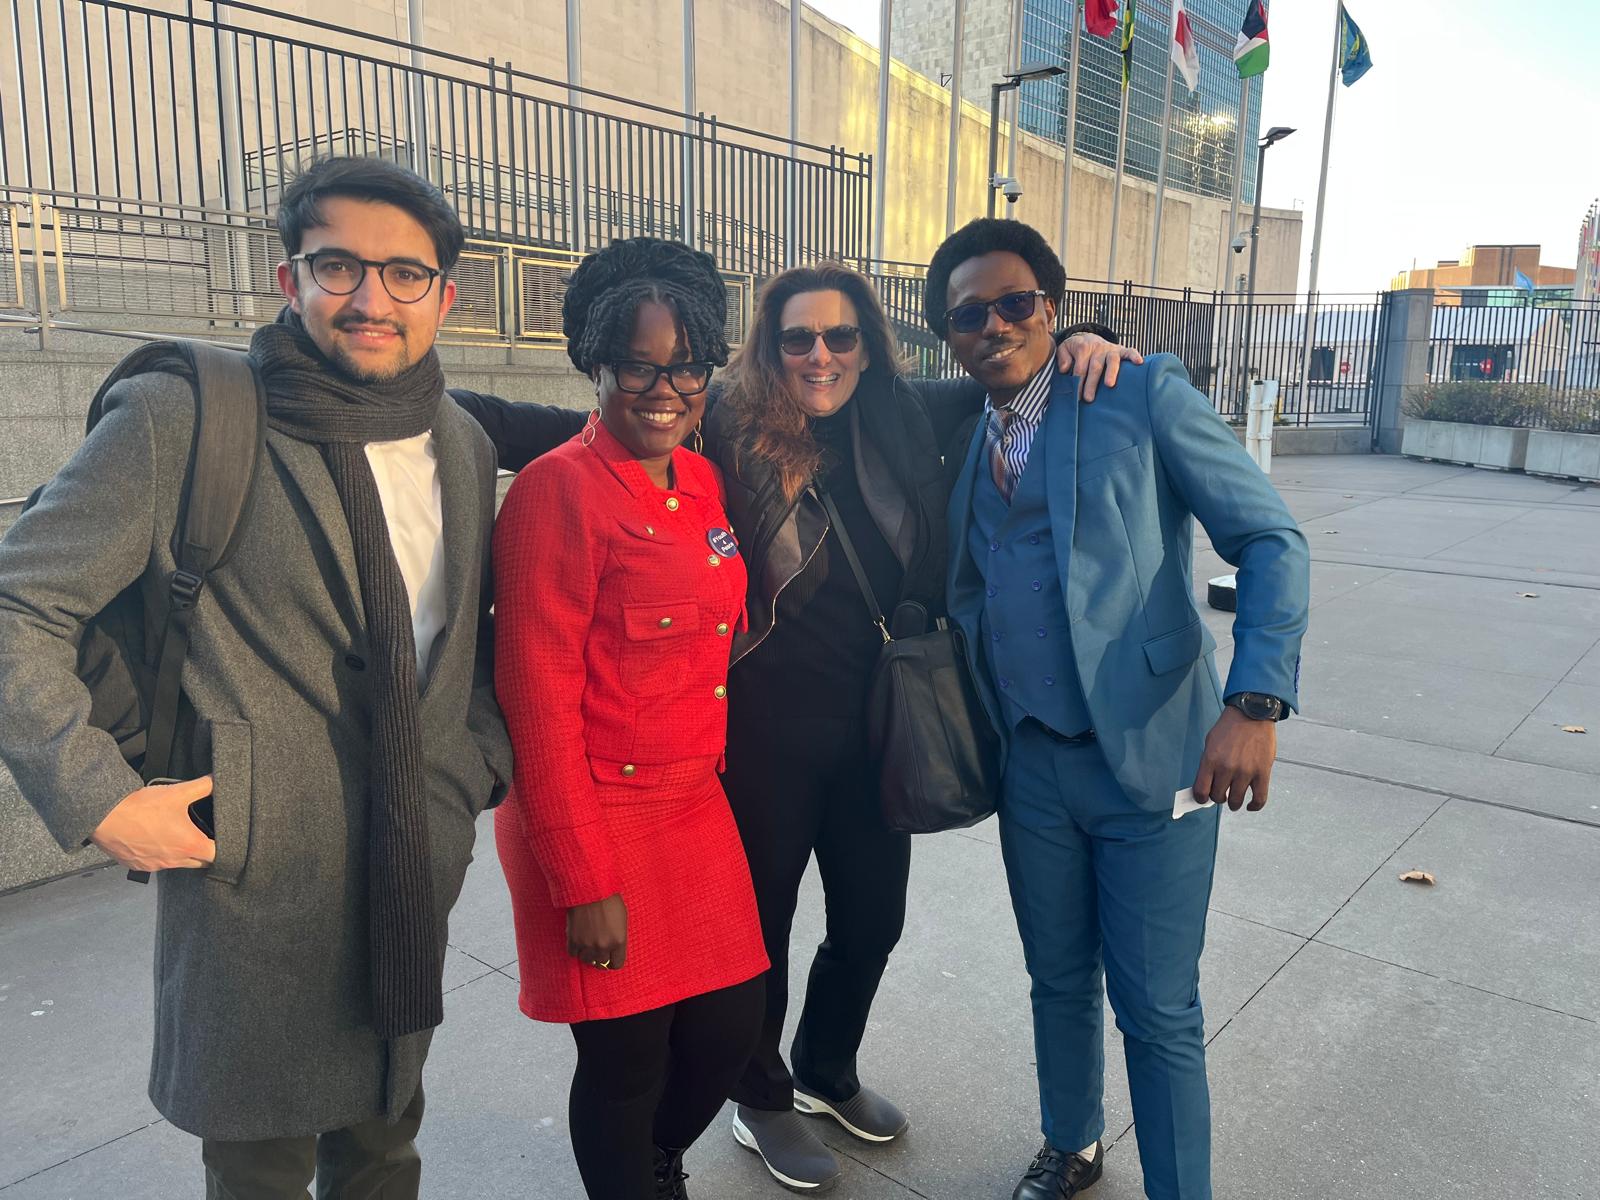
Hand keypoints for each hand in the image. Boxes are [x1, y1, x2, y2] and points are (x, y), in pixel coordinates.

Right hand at [90, 776, 215, 871]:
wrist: (104, 817)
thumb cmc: (141, 807)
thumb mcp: (178, 792)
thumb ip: (204, 785)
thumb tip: (220, 778)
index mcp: (189, 845)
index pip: (218, 856)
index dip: (225, 848)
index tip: (224, 839)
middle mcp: (174, 861)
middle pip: (201, 863)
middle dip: (206, 852)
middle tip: (205, 836)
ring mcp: (156, 866)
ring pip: (179, 864)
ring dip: (182, 853)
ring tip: (179, 835)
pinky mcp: (139, 866)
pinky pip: (157, 865)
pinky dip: (161, 855)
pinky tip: (157, 840)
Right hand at [567, 893, 627, 969]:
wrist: (589, 888)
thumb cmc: (608, 898)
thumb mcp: (622, 918)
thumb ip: (618, 935)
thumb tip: (613, 946)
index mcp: (619, 941)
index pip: (617, 963)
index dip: (613, 961)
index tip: (610, 958)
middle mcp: (604, 946)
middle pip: (601, 963)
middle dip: (601, 957)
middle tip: (599, 950)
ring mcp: (587, 944)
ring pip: (587, 960)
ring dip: (587, 954)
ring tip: (588, 945)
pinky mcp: (573, 940)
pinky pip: (573, 953)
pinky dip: (575, 949)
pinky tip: (578, 941)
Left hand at [1056, 334, 1144, 401]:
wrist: (1089, 338)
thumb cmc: (1076, 350)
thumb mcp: (1064, 349)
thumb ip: (1062, 357)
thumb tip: (1064, 369)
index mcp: (1083, 348)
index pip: (1080, 368)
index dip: (1078, 382)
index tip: (1077, 396)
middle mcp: (1098, 348)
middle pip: (1095, 366)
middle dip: (1091, 383)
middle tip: (1088, 398)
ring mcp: (1110, 349)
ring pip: (1112, 360)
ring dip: (1111, 372)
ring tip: (1109, 385)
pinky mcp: (1122, 350)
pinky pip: (1130, 351)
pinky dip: (1134, 356)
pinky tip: (1139, 363)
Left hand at [1193, 707, 1276, 811]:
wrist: (1252, 714)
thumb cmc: (1230, 727)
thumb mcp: (1210, 742)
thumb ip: (1208, 764)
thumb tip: (1207, 785)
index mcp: (1210, 760)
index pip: (1201, 790)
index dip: (1201, 798)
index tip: (1203, 799)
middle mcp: (1227, 768)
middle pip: (1218, 797)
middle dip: (1218, 798)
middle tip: (1222, 794)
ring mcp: (1245, 772)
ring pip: (1236, 800)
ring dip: (1234, 803)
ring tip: (1234, 800)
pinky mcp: (1263, 773)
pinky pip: (1259, 798)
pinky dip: (1254, 805)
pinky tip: (1251, 805)